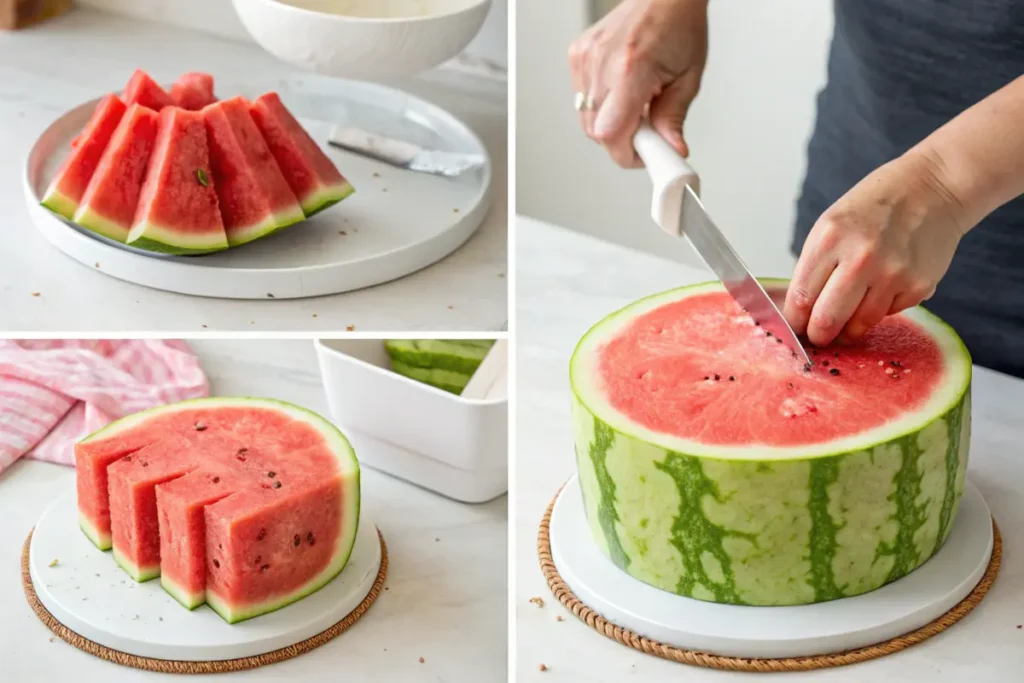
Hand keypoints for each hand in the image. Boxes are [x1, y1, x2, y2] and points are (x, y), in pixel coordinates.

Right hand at [568, 0, 707, 166]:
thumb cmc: (677, 24)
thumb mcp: (687, 77)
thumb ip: (674, 118)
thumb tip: (671, 150)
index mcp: (630, 68)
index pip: (611, 134)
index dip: (627, 153)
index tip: (644, 156)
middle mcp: (602, 63)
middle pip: (596, 132)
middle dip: (622, 140)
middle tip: (646, 128)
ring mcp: (585, 58)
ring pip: (587, 119)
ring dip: (611, 122)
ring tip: (635, 104)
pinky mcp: (577, 56)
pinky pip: (581, 100)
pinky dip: (601, 105)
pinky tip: (620, 90)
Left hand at [784, 151, 967, 346]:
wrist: (933, 188)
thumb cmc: (874, 207)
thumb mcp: (831, 225)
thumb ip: (815, 266)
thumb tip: (800, 310)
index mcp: (829, 239)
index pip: (800, 299)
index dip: (795, 322)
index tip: (796, 328)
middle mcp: (860, 258)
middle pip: (826, 320)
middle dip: (817, 336)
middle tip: (817, 337)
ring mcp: (892, 274)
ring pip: (858, 325)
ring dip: (848, 330)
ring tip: (845, 323)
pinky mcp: (918, 287)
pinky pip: (888, 315)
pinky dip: (879, 311)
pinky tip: (881, 291)